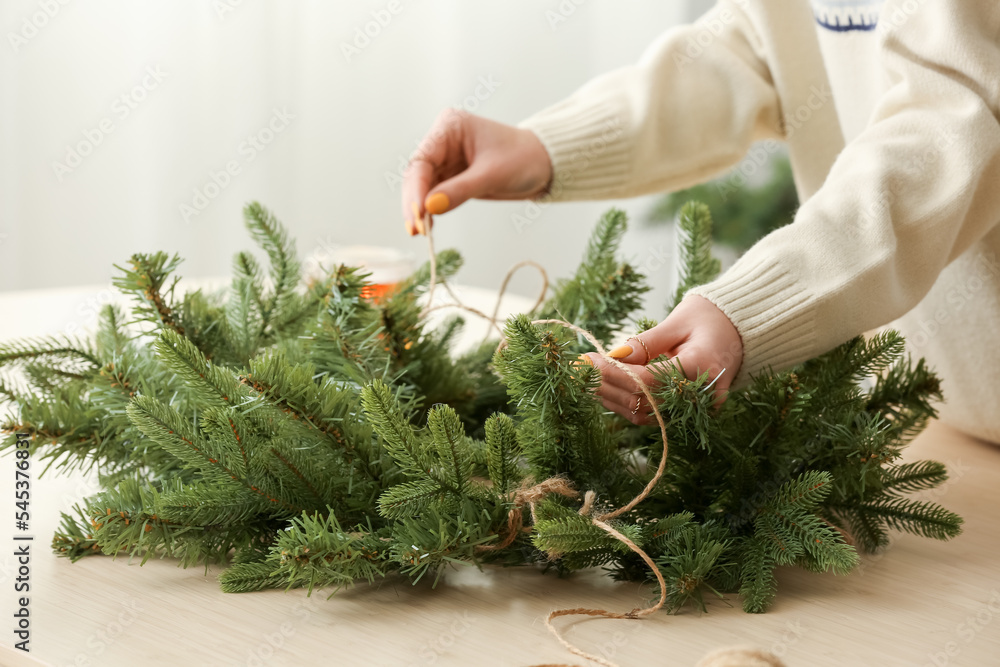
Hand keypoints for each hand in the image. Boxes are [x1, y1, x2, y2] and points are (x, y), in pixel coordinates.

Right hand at [401, 109, 551, 234]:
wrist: (543, 164)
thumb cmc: (523, 158)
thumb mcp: (492, 174)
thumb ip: (460, 190)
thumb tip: (430, 207)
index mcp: (450, 126)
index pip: (423, 159)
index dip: (417, 188)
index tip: (418, 213)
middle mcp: (443, 141)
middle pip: (417, 174)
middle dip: (415, 202)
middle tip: (415, 229)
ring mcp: (445, 159)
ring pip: (422, 187)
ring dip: (419, 210)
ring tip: (419, 233)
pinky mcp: (451, 177)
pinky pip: (433, 195)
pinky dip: (430, 211)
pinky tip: (427, 227)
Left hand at [581, 295, 743, 424]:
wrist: (741, 332)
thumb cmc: (710, 319)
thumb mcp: (677, 322)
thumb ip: (646, 343)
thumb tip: (613, 356)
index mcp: (702, 367)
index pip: (646, 381)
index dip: (612, 373)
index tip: (586, 360)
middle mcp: (701, 395)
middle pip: (641, 402)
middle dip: (605, 386)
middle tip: (578, 369)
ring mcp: (696, 409)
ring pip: (643, 414)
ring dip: (610, 399)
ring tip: (586, 379)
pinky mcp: (688, 412)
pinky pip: (651, 414)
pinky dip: (625, 403)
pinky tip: (604, 389)